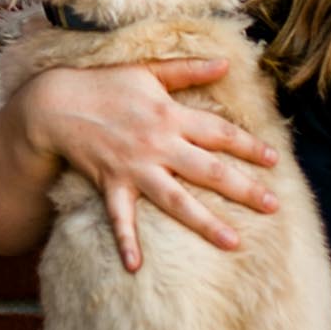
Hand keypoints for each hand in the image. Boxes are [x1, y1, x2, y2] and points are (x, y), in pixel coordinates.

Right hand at [19, 59, 277, 272]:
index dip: (248, 146)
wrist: (56, 103)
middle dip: (243, 189)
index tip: (274, 161)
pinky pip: (120, 217)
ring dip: (205, 223)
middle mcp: (157, 144)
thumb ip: (187, 69)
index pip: (219, 133)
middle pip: (209, 170)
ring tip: (234, 242)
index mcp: (169, 115)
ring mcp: (134, 167)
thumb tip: (224, 62)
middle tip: (273, 207)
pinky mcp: (111, 183)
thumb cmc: (104, 84)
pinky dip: (126, 241)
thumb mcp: (148, 71)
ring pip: (176, 200)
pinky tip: (135, 267)